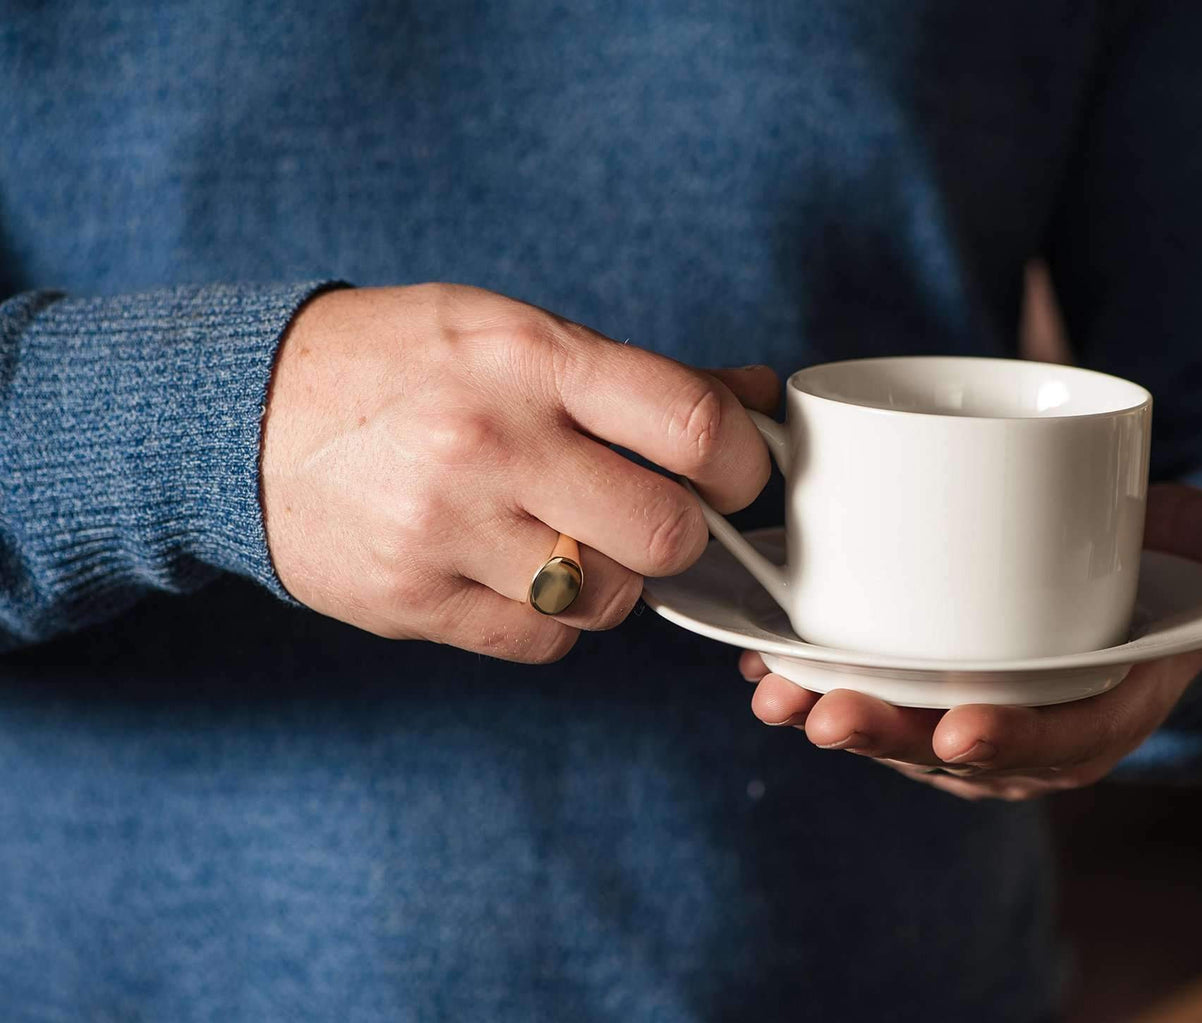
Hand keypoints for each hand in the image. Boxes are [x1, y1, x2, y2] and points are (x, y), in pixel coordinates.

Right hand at [261, 283, 777, 659]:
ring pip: (609, 600)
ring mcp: (447, 528)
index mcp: (531, 358)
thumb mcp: (515, 334)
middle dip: (679, 535)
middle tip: (650, 516)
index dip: (741, 465)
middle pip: (666, 533)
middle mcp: (492, 441)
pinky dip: (550, 621)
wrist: (242, 417)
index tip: (734, 477)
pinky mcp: (414, 601)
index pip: (693, 426)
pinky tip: (514, 573)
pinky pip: (542, 643)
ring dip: (610, 580)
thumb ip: (639, 376)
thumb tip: (757, 400)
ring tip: (565, 537)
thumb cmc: (402, 366)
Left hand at [739, 483, 1201, 798]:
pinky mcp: (925, 688)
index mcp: (1104, 710)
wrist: (1118, 581)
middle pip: (955, 751)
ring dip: (831, 717)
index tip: (960, 727)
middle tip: (827, 710)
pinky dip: (816, 687)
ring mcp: (972, 715)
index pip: (1062, 743)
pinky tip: (763, 663)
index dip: (1013, 742)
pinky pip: (871, 700)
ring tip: (775, 691)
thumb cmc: (1159, 563)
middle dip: (888, 737)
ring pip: (898, 733)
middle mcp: (1032, 731)